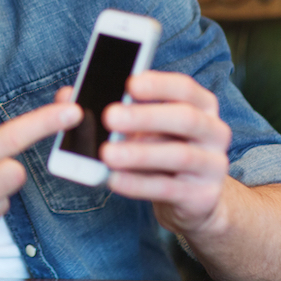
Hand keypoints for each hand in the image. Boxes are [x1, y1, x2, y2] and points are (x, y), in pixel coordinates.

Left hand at [94, 71, 232, 234]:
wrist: (191, 197)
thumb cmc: (159, 146)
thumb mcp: (141, 125)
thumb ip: (108, 105)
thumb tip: (67, 96)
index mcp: (201, 105)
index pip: (184, 88)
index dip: (159, 84)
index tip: (130, 83)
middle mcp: (214, 131)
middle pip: (185, 118)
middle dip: (145, 116)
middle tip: (109, 116)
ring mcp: (213, 165)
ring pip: (178, 155)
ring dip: (139, 153)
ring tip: (106, 153)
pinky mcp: (202, 196)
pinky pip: (168, 188)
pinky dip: (138, 184)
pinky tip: (113, 180)